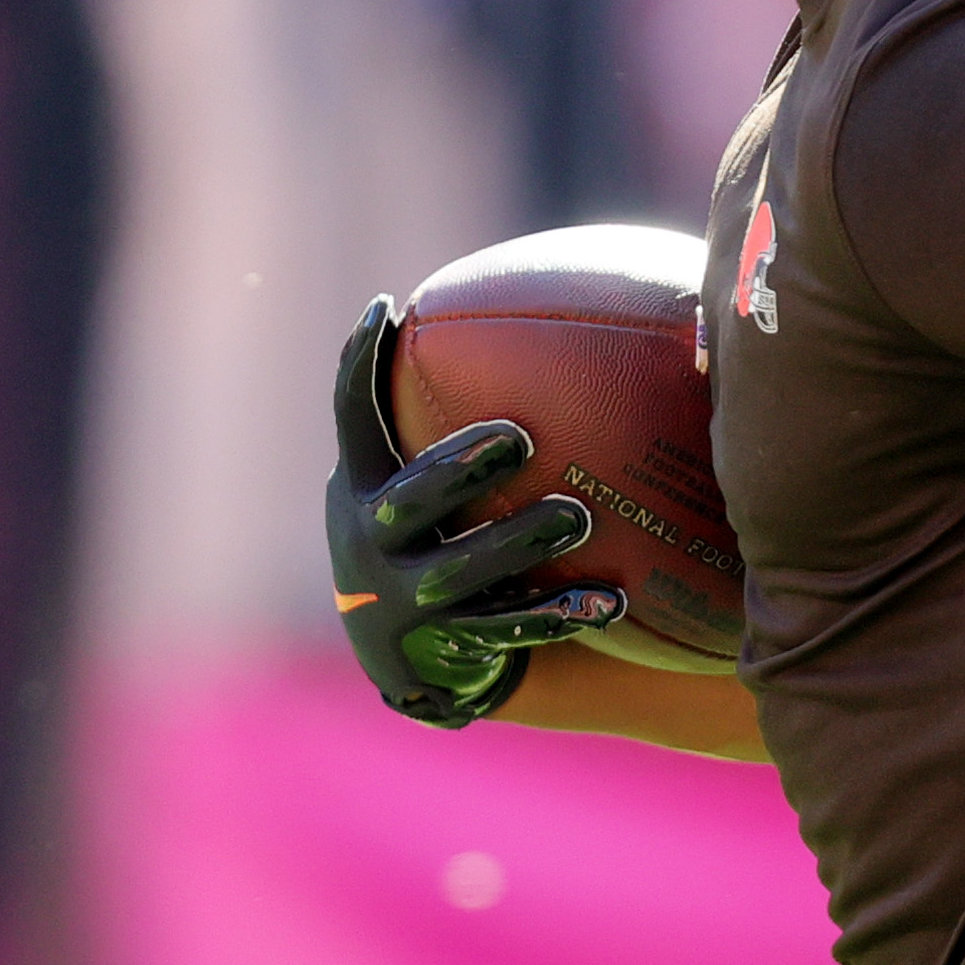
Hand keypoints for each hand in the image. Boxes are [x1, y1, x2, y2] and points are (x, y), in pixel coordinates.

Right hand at [326, 297, 622, 728]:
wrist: (401, 655)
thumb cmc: (423, 533)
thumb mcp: (406, 477)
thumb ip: (434, 413)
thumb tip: (524, 310)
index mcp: (363, 488)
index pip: (352, 419)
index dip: (358, 366)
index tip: (387, 309)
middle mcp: (371, 545)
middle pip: (409, 504)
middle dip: (459, 468)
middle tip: (520, 436)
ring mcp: (406, 602)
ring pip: (461, 573)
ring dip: (519, 544)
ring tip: (577, 516)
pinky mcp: (448, 649)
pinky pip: (509, 631)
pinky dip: (558, 616)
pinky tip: (612, 603)